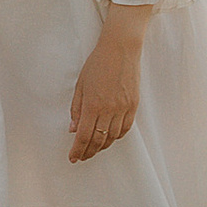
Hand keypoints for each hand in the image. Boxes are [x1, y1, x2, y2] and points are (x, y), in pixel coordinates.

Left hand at [68, 5, 151, 161]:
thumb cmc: (97, 63)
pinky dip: (116, 136)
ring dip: (102, 146)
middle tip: (82, 156)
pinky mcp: (133, 105)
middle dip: (88, 152)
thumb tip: (73, 129)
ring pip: (112, 137)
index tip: (73, 157)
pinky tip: (109, 138)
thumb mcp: (80, 85)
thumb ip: (76, 109)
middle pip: (98, 140)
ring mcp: (123, 108)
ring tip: (94, 149)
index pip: (84, 136)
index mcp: (92, 105)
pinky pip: (125, 128)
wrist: (120, 49)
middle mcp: (109, 109)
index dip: (78, 150)